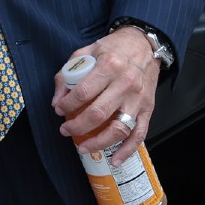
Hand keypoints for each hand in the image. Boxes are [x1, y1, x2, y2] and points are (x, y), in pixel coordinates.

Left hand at [50, 27, 159, 165]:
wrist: (144, 45)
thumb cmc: (114, 48)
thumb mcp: (86, 52)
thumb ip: (68, 74)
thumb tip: (57, 101)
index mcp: (109, 66)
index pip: (82, 93)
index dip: (66, 105)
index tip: (59, 110)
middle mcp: (125, 83)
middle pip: (98, 114)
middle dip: (77, 126)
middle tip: (65, 130)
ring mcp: (138, 99)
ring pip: (118, 129)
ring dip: (98, 143)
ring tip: (82, 147)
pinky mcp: (148, 109)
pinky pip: (139, 134)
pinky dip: (127, 150)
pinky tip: (114, 159)